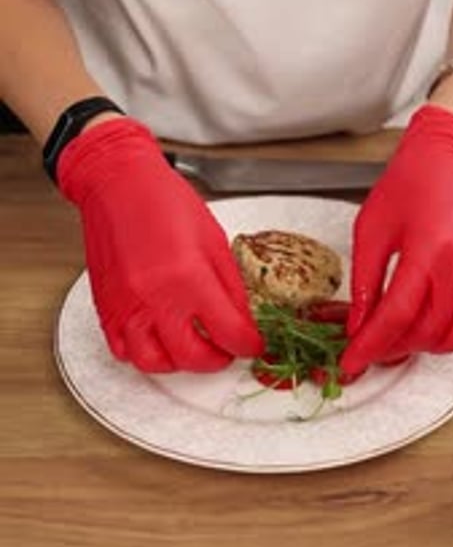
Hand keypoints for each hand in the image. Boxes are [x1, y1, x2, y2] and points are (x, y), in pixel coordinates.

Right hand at [58, 118, 262, 371]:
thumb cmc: (163, 200)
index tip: (252, 344)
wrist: (118, 184)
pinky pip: (123, 350)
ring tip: (193, 347)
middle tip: (227, 349)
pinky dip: (145, 353)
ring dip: (180, 363)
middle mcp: (155, 298)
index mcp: (189, 277)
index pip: (228, 333)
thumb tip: (242, 318)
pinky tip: (160, 340)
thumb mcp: (213, 238)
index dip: (248, 344)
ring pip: (154, 362)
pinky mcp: (106, 307)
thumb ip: (229, 286)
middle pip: (192, 357)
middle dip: (217, 360)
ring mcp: (126, 306)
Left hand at [341, 105, 452, 373]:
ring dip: (427, 346)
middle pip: (429, 331)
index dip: (371, 345)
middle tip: (368, 349)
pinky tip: (437, 329)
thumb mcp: (371, 230)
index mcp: (429, 249)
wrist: (445, 159)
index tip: (351, 363)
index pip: (398, 315)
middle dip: (394, 349)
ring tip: (399, 339)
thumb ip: (366, 282)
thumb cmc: (408, 184)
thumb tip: (358, 325)